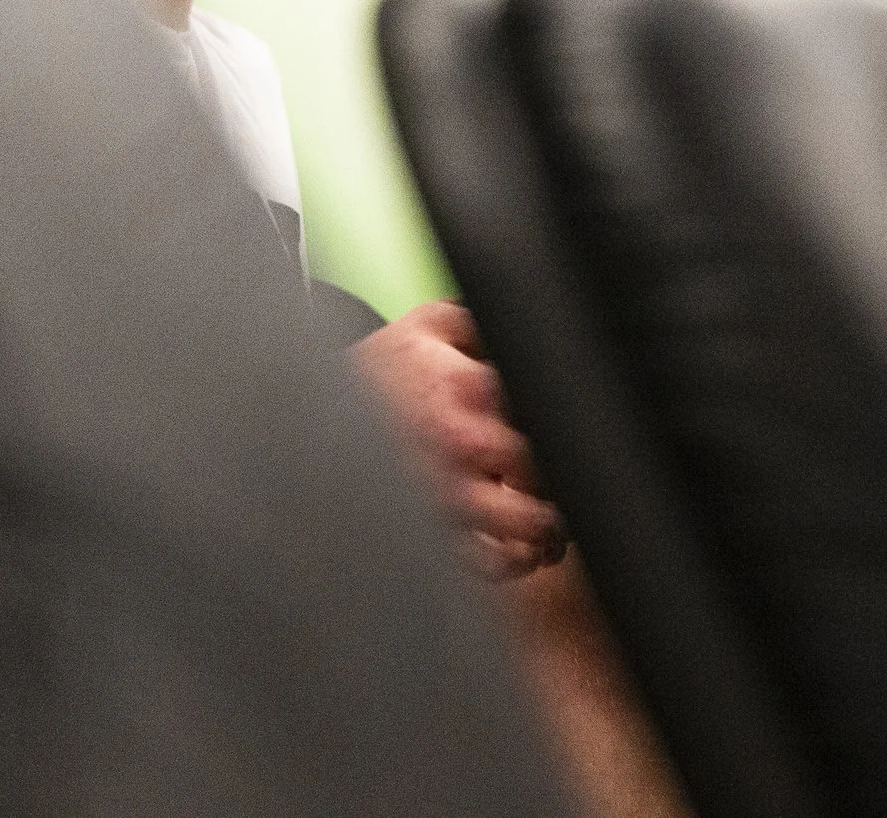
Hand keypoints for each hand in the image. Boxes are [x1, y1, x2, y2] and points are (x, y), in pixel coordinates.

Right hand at [355, 301, 567, 579]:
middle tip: (567, 477)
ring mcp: (445, 498)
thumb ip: (488, 322)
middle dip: (565, 483)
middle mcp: (459, 449)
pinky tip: (520, 544)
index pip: (551, 419)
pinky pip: (491, 565)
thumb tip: (539, 321)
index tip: (573, 429)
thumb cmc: (378, 370)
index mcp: (466, 392)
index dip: (574, 429)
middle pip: (548, 482)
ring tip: (552, 521)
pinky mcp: (430, 532)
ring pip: (528, 533)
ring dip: (551, 530)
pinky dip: (517, 561)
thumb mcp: (431, 323)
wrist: (312, 406)